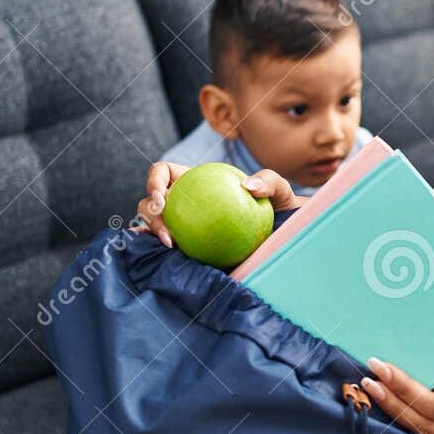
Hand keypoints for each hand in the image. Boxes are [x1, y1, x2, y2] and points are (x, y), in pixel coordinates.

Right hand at [131, 160, 296, 247]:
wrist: (283, 234)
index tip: (162, 197)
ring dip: (152, 235)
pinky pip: (172, 254)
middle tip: (167, 229)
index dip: (154, 180)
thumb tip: (248, 186)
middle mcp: (182, 204)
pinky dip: (162, 256)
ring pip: (153, 228)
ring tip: (171, 245)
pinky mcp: (189, 251)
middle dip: (149, 214)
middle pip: (150, 204)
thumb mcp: (278, 189)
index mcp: (194, 182)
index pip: (163, 172)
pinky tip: (169, 260)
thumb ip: (268, 181)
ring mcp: (182, 228)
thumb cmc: (278, 206)